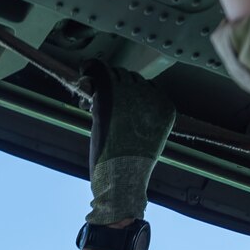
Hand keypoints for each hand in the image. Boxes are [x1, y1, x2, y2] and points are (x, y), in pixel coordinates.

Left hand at [81, 61, 176, 224]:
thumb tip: (119, 101)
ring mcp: (131, 94)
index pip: (147, 86)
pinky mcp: (110, 94)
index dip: (129, 91)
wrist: (121, 180)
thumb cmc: (130, 167)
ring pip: (115, 74)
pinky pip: (99, 71)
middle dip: (115, 86)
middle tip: (100, 100)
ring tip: (91, 96)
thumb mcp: (146, 140)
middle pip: (130, 78)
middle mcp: (151, 96)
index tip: (118, 100)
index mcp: (165, 107)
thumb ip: (141, 117)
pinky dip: (90, 69)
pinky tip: (84, 71)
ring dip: (102, 82)